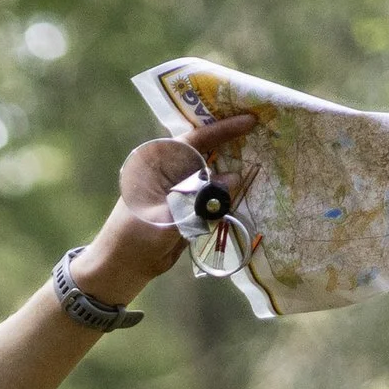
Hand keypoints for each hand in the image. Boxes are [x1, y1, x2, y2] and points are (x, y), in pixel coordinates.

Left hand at [69, 111, 258, 304]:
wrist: (122, 268)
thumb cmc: (135, 238)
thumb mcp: (168, 217)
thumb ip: (200, 197)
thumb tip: (235, 177)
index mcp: (158, 165)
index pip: (195, 140)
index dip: (223, 129)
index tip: (251, 120)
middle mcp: (171, 170)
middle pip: (208, 151)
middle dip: (234, 142)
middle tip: (265, 130)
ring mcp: (180, 188)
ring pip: (214, 172)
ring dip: (236, 166)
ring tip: (266, 153)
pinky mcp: (188, 206)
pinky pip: (213, 194)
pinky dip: (230, 191)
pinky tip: (252, 186)